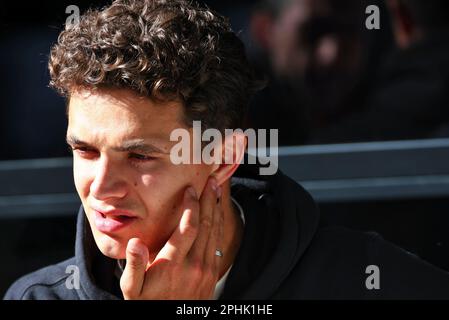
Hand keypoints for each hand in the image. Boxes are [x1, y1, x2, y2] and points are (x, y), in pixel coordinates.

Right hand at [120, 177, 223, 299]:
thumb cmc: (149, 304)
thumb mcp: (132, 289)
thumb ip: (133, 266)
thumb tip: (135, 243)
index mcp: (173, 264)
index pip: (188, 228)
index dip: (191, 206)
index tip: (190, 189)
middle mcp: (194, 265)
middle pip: (207, 225)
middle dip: (209, 200)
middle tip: (211, 181)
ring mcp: (206, 269)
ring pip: (216, 232)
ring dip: (217, 209)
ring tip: (217, 190)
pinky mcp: (212, 273)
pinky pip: (219, 243)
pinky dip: (220, 224)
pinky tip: (218, 213)